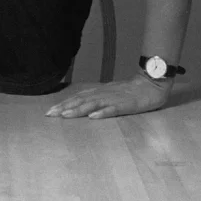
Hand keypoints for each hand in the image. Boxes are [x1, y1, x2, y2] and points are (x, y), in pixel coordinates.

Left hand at [45, 74, 172, 119]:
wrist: (151, 83)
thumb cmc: (130, 92)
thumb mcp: (110, 93)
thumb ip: (97, 98)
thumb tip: (80, 105)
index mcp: (99, 92)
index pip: (78, 98)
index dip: (63, 104)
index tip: (49, 111)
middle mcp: (103, 94)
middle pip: (81, 100)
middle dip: (65, 107)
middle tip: (49, 114)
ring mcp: (114, 99)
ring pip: (93, 104)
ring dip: (78, 110)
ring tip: (65, 115)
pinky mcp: (126, 105)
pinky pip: (113, 109)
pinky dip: (102, 112)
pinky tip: (93, 117)